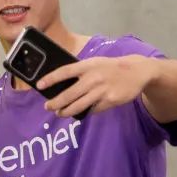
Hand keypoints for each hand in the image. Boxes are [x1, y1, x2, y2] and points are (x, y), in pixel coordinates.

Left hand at [37, 54, 156, 118]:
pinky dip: (85, 112)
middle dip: (56, 102)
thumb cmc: (110, 67)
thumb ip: (81, 71)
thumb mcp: (95, 63)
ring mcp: (102, 91)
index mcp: (88, 65)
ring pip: (79, 106)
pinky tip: (80, 112)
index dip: (51, 78)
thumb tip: (61, 84)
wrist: (137, 71)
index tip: (39, 85)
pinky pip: (93, 110)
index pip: (65, 71)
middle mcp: (93, 78)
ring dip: (66, 111)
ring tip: (60, 113)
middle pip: (69, 94)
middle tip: (48, 106)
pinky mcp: (110, 101)